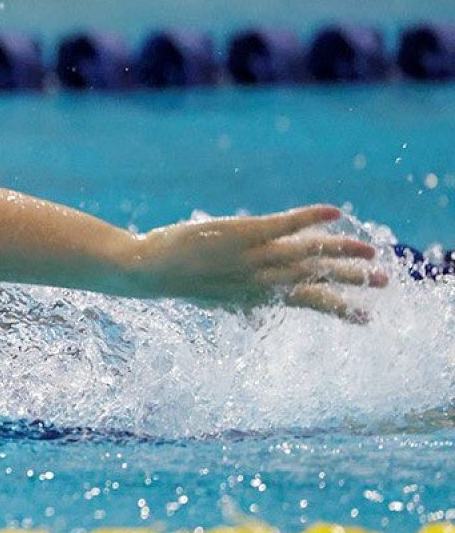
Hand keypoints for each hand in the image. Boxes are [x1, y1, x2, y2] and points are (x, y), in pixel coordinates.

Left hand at [128, 205, 385, 321]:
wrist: (147, 270)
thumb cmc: (178, 281)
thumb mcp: (215, 301)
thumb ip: (241, 306)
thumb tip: (255, 321)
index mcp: (256, 297)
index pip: (306, 303)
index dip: (338, 309)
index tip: (366, 318)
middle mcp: (261, 279)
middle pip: (316, 280)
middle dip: (352, 282)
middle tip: (385, 284)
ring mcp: (255, 256)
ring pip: (309, 254)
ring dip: (343, 252)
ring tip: (372, 254)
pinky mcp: (244, 233)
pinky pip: (285, 224)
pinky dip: (311, 217)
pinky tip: (335, 211)